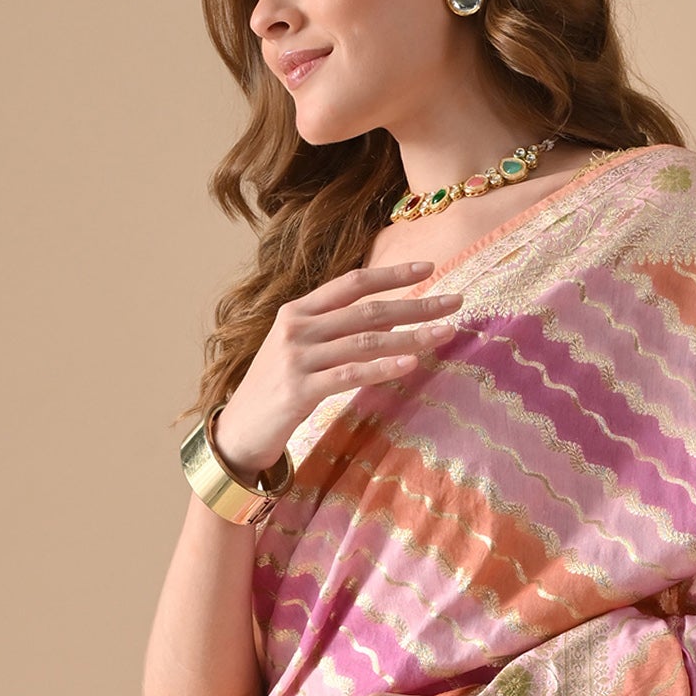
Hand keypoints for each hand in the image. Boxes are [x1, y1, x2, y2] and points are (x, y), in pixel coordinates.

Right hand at [211, 260, 457, 482]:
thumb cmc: (278, 388)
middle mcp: (297, 327)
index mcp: (298, 310)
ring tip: (444, 333)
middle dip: (416, 305)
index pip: (352, 284)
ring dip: (410, 336)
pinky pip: (350, 375)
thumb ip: (335, 330)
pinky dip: (383, 367)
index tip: (429, 267)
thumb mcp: (302, 350)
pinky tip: (411, 364)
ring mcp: (298, 358)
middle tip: (455, 302)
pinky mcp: (300, 390)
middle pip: (367, 310)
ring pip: (365, 341)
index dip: (391, 274)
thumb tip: (386, 316)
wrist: (241, 429)